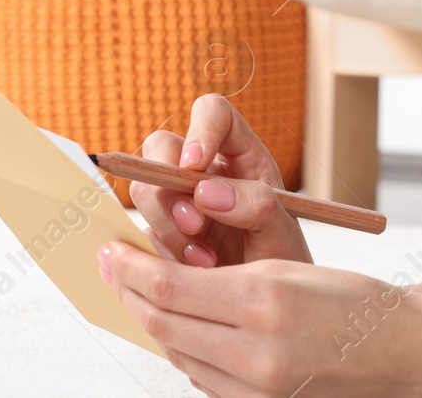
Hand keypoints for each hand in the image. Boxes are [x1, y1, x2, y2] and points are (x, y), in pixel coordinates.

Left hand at [99, 242, 421, 396]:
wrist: (403, 354)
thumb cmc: (356, 302)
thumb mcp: (291, 268)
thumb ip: (227, 276)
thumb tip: (162, 276)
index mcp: (266, 300)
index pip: (170, 286)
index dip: (131, 267)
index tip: (110, 249)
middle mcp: (256, 352)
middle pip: (164, 323)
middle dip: (130, 292)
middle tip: (110, 266)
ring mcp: (256, 389)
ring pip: (178, 352)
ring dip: (152, 321)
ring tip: (138, 291)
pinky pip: (203, 377)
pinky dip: (184, 348)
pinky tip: (179, 326)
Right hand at [131, 93, 313, 267]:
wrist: (267, 309)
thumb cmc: (282, 261)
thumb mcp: (282, 232)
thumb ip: (256, 205)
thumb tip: (206, 191)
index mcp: (240, 155)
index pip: (213, 113)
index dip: (199, 129)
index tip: (193, 166)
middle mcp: (203, 171)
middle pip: (161, 148)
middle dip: (170, 187)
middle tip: (195, 225)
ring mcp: (177, 201)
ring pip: (144, 189)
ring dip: (167, 225)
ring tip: (204, 260)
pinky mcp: (159, 233)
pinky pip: (139, 230)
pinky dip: (159, 253)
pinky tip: (189, 270)